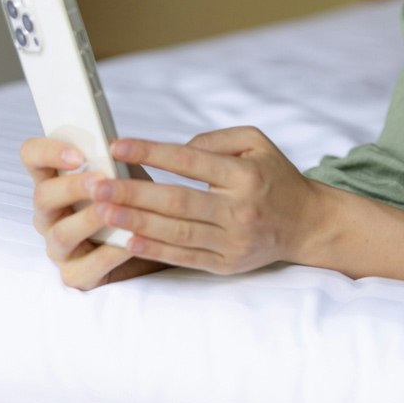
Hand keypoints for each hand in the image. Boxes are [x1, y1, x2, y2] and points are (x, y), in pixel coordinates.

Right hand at [20, 137, 168, 289]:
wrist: (157, 243)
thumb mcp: (126, 175)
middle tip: (100, 180)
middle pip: (43, 196)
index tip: (78, 153)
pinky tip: (130, 242)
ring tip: (111, 210)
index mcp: (56, 182)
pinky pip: (87, 268)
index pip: (33, 158)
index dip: (47, 151)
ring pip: (62, 234)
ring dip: (87, 219)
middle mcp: (50, 215)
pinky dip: (110, 254)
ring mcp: (60, 247)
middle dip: (72, 187)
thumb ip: (116, 161)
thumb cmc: (133, 202)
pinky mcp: (77, 275)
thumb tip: (114, 146)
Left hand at [87, 127, 323, 274]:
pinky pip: (185, 257)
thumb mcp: (257, 143)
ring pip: (177, 231)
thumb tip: (175, 148)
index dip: (152, 152)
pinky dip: (155, 250)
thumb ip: (216, 139)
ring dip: (136, 221)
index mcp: (246, 174)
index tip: (117, 145)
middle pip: (178, 200)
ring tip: (103, 211)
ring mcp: (234, 240)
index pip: (191, 160)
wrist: (306, 223)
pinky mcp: (227, 263)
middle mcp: (240, 208)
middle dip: (134, 192)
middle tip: (97, 184)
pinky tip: (128, 240)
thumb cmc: (274, 177)